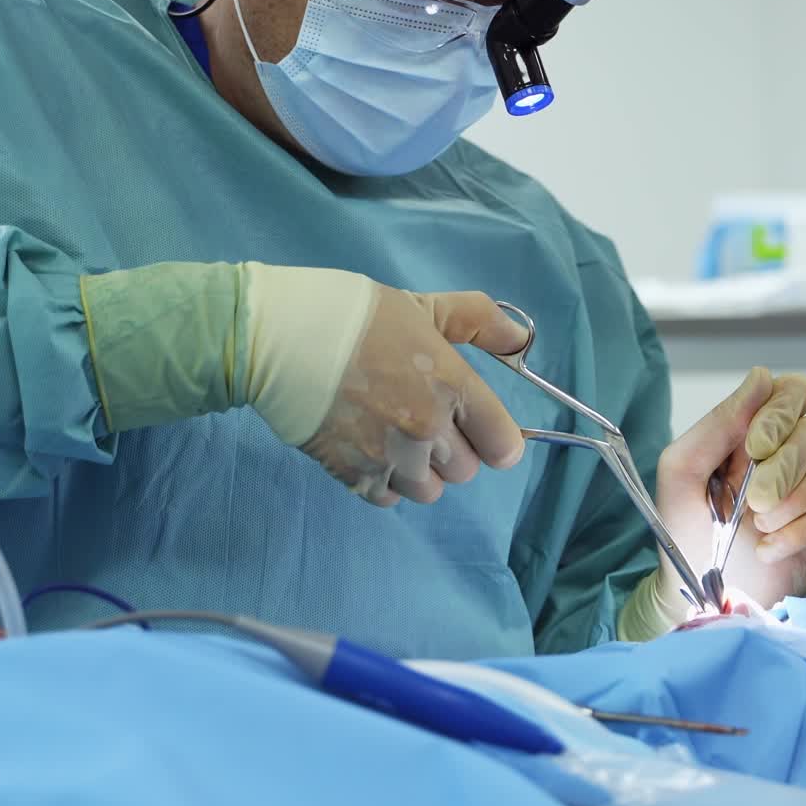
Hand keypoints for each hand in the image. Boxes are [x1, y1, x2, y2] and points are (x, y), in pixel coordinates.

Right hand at [265, 274, 530, 506]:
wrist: (283, 338)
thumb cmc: (359, 316)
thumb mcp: (426, 306)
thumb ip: (479, 321)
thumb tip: (522, 338)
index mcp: (451, 386)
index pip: (503, 443)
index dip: (499, 440)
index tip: (485, 431)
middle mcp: (427, 429)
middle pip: (466, 470)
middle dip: (454, 449)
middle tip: (426, 419)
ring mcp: (390, 458)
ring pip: (429, 490)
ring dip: (420, 470)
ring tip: (396, 436)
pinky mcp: (353, 475)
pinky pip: (388, 499)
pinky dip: (385, 482)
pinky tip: (371, 450)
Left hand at [653, 368, 805, 612]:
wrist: (696, 594)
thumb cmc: (684, 527)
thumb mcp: (684, 470)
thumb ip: (719, 422)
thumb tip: (762, 376)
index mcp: (753, 430)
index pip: (793, 392)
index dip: (781, 413)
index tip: (756, 446)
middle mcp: (789, 452)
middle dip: (783, 467)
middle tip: (752, 500)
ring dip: (793, 501)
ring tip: (757, 525)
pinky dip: (800, 532)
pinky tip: (770, 548)